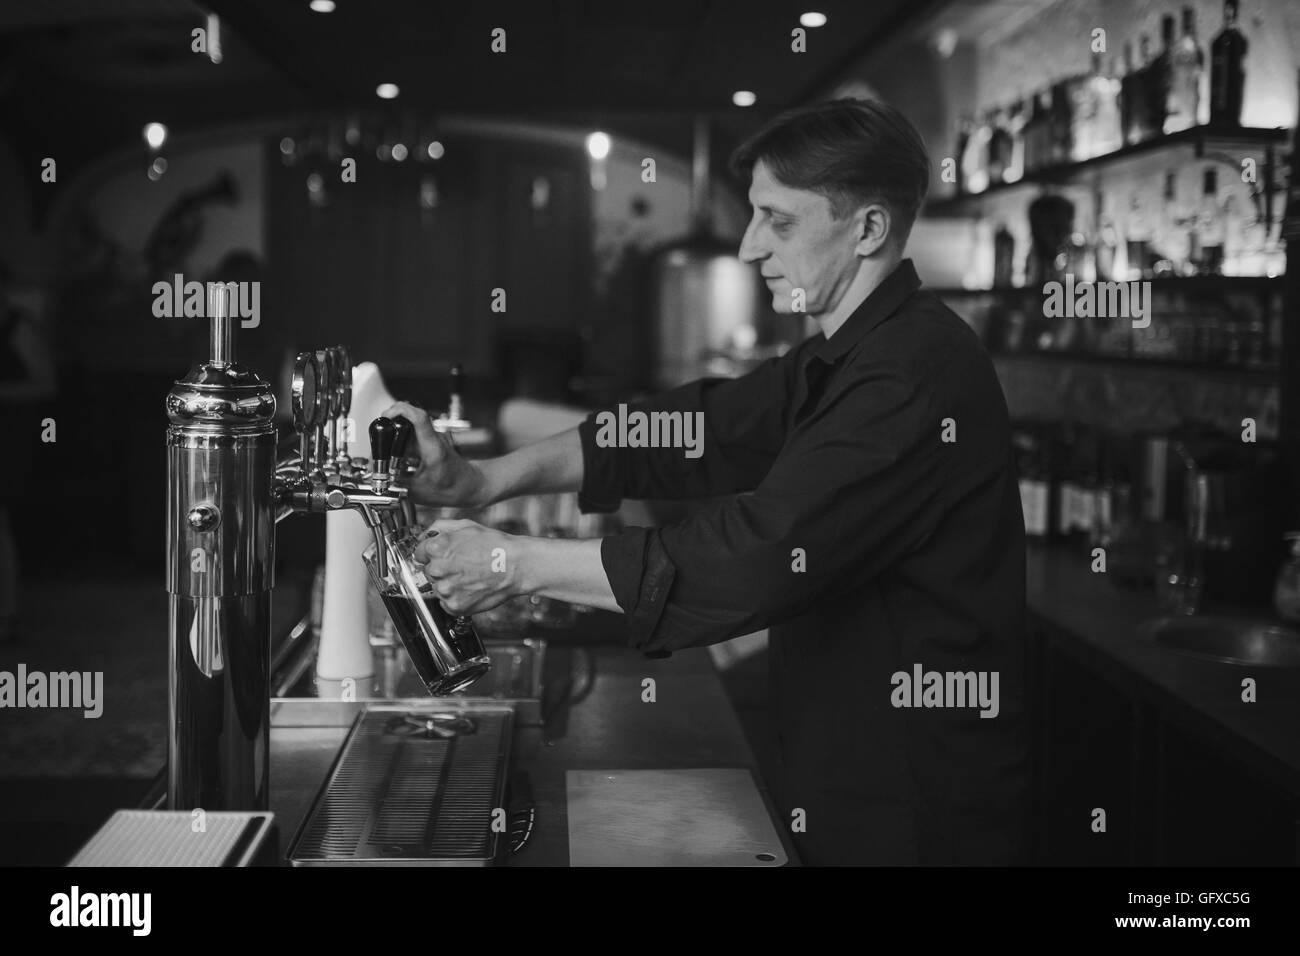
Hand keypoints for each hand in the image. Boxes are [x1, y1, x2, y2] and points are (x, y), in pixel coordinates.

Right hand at [381, 402, 487, 507]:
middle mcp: (434, 439)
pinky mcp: (432, 442)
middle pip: (409, 419)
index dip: (400, 411)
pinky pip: (412, 437)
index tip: (386, 415)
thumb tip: (378, 480)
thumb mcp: (420, 492)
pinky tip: (398, 459)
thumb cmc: (454, 488)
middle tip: (381, 440)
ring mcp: (433, 439)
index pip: (419, 417)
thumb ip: (397, 484)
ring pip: (409, 429)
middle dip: (390, 426)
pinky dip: (402, 445)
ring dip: (395, 437)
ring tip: (388, 453)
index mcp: (432, 447)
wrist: (470, 486)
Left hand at [414, 518, 529, 615]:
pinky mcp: (454, 606)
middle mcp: (437, 569)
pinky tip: (471, 588)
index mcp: (436, 548)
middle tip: (463, 566)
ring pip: (438, 588)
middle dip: (442, 569)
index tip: (444, 556)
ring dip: (449, 584)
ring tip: (470, 577)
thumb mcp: (466, 525)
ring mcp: (445, 590)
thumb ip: (439, 527)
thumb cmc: (494, 545)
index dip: (432, 554)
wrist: (516, 566)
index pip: (419, 554)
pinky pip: (447, 603)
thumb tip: (425, 536)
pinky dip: (457, 598)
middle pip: (428, 571)